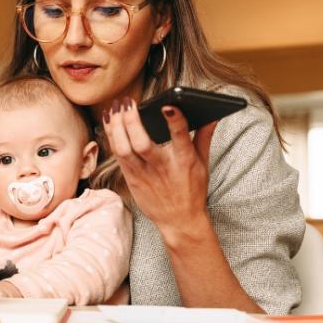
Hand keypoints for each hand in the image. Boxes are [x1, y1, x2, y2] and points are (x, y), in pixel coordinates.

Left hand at [102, 98, 216, 245]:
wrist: (179, 221)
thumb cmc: (192, 190)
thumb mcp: (203, 164)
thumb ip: (204, 137)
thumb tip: (212, 116)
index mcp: (184, 160)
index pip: (180, 137)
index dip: (174, 120)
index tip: (168, 105)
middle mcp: (162, 167)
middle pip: (142, 143)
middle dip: (132, 120)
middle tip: (128, 102)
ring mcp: (144, 174)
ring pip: (124, 148)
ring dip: (116, 126)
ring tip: (115, 108)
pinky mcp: (131, 179)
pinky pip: (117, 154)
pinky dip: (111, 136)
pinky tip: (109, 121)